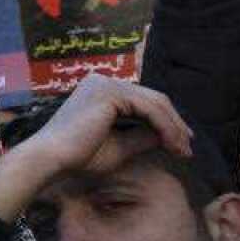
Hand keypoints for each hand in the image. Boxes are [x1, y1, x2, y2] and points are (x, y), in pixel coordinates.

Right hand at [29, 74, 190, 174]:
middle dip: (174, 124)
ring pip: (155, 103)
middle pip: (153, 98)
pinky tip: (173, 144)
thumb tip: (167, 136)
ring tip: (183, 150)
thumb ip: (141, 137)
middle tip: (187, 148)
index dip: (166, 121)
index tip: (180, 144)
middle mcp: (102, 82)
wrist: (52, 158)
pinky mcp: (110, 93)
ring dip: (173, 128)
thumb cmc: (77, 156)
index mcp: (99, 91)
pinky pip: (149, 108)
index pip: (143, 101)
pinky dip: (165, 127)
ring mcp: (105, 84)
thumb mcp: (118, 146)